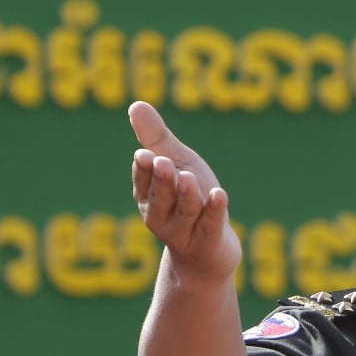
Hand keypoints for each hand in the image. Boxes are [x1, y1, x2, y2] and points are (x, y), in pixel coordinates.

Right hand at [129, 101, 241, 282]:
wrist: (209, 252)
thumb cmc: (191, 200)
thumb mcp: (178, 164)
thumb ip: (157, 138)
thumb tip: (135, 104)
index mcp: (148, 196)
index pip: (143, 181)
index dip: (143, 170)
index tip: (144, 154)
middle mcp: (160, 217)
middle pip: (161, 198)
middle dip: (162, 180)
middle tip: (163, 162)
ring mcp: (183, 234)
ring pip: (185, 212)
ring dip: (186, 195)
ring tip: (188, 177)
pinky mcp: (206, 244)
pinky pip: (209, 227)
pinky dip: (214, 211)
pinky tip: (219, 195)